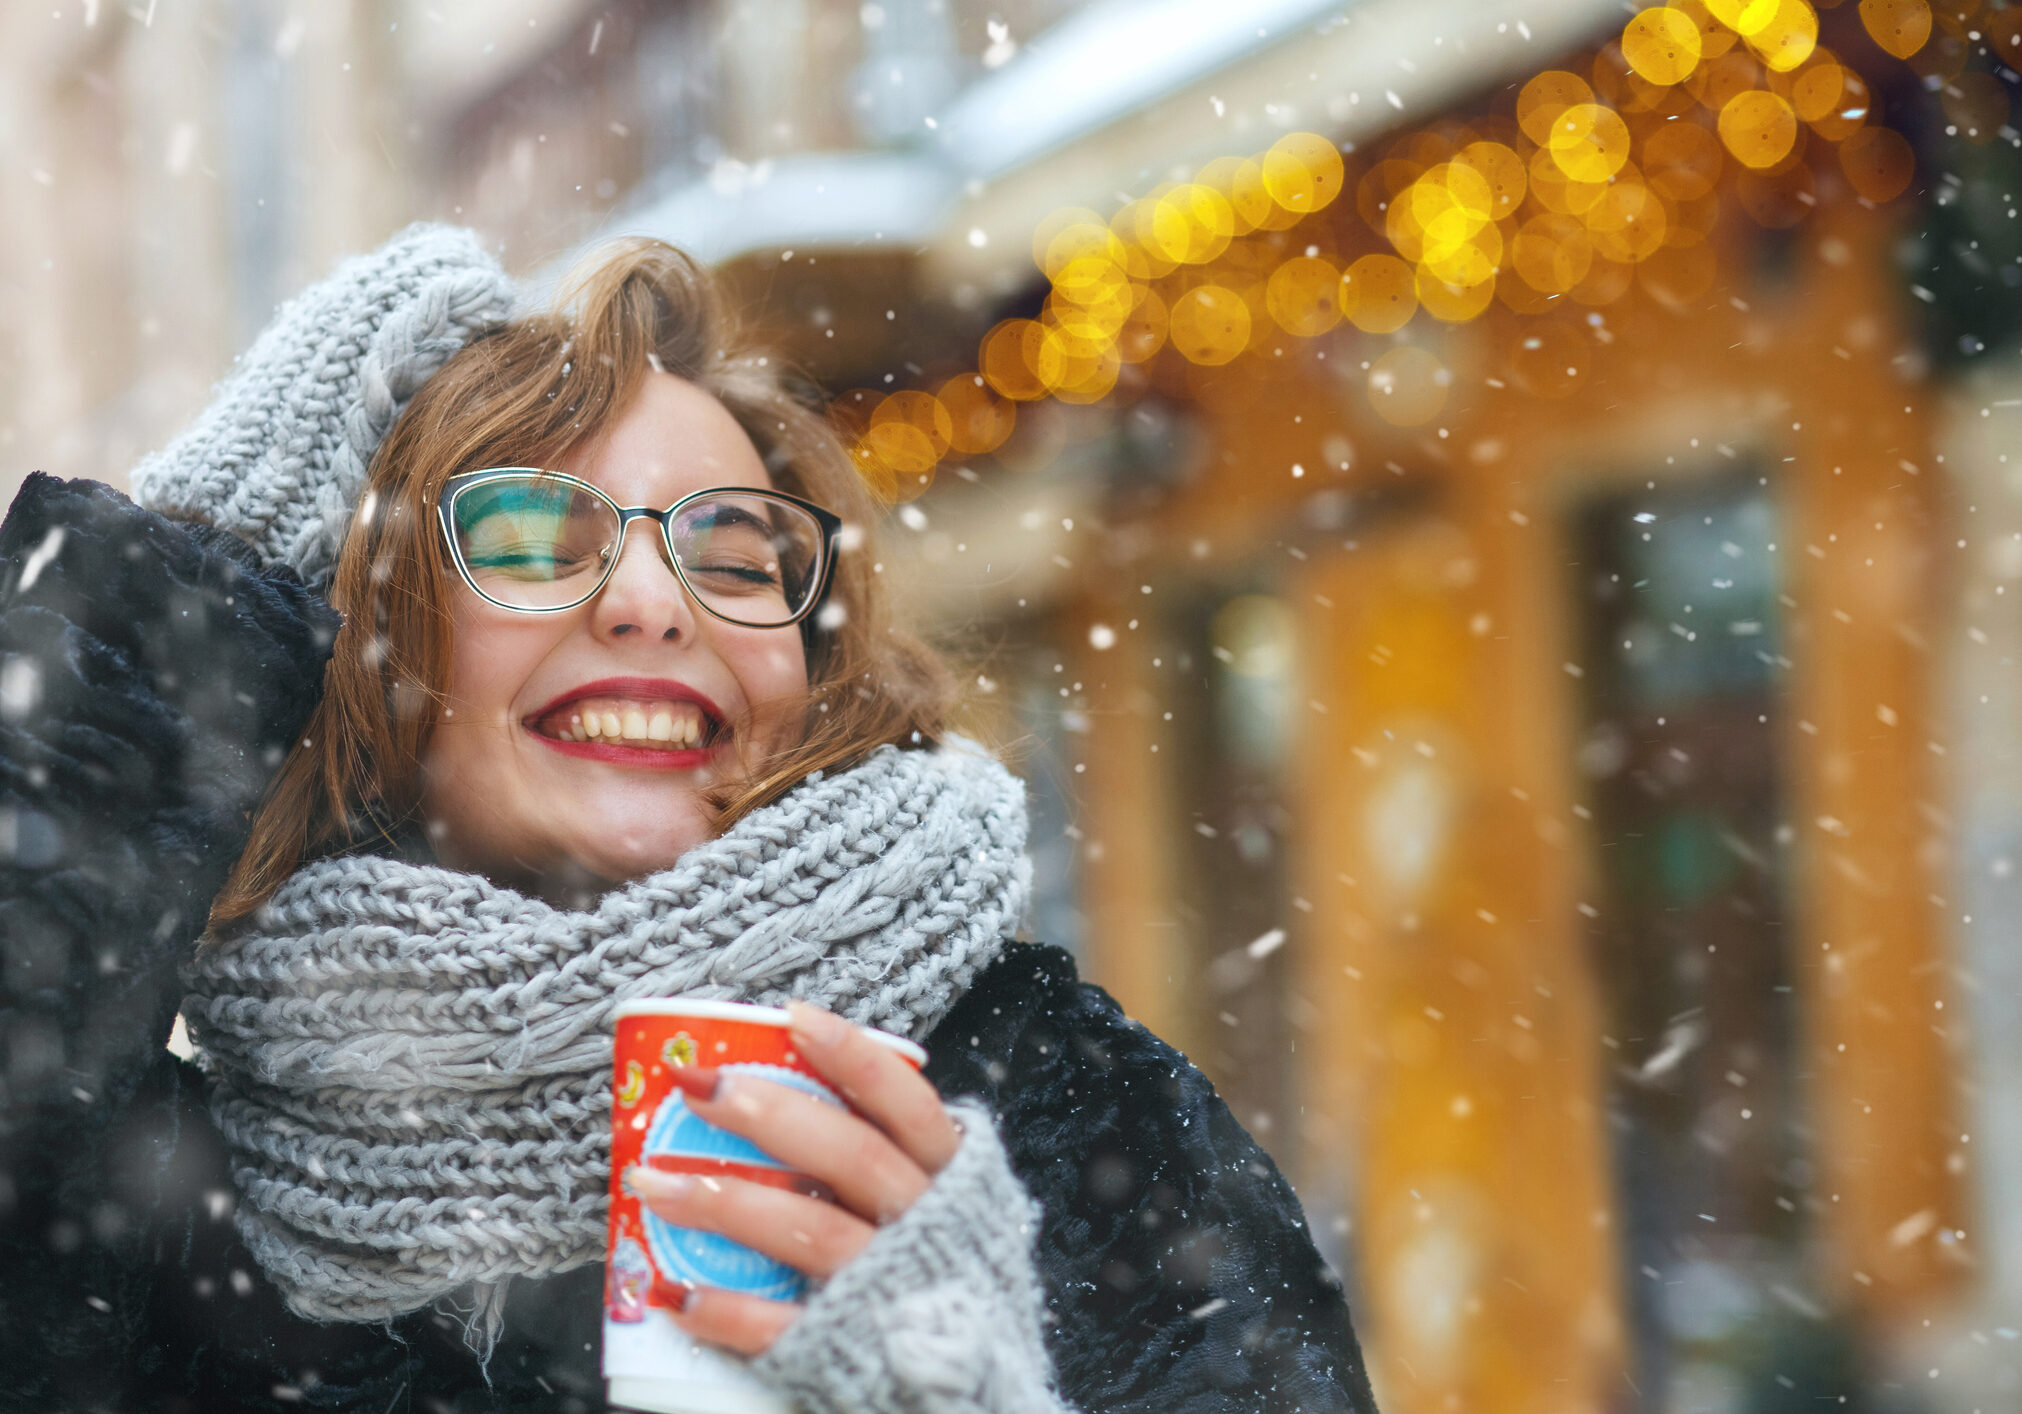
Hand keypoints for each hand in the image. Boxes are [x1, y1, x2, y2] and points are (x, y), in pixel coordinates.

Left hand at [623, 1001, 960, 1356]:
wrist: (974, 1395)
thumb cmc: (942, 1277)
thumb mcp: (945, 1208)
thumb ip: (894, 1157)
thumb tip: (801, 1084)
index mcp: (951, 1182)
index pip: (908, 1106)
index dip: (855, 1058)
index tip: (795, 1018)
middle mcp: (925, 1228)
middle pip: (850, 1157)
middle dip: (771, 1115)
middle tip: (699, 1088)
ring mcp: (887, 1291)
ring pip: (807, 1232)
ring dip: (724, 1201)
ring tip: (652, 1180)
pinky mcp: (849, 1351)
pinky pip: (783, 1328)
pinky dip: (729, 1311)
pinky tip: (677, 1292)